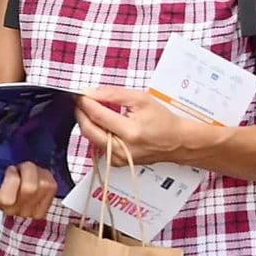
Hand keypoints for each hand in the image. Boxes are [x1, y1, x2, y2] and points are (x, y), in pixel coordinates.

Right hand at [0, 161, 56, 219]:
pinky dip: (47, 177)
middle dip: (27, 169)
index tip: (10, 169)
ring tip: (30, 172)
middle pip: (30, 188)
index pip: (7, 197)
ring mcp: (28, 212)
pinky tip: (37, 177)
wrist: (3, 189)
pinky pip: (52, 187)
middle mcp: (11, 210)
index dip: (12, 177)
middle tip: (21, 168)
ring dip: (38, 172)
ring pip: (44, 185)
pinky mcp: (41, 209)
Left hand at [72, 86, 211, 168]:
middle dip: (81, 113)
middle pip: (88, 130)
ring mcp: (118, 158)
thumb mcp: (141, 99)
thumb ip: (114, 94)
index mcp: (130, 132)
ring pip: (90, 138)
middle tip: (80, 101)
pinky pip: (98, 145)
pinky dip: (96, 133)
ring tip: (91, 109)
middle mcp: (122, 148)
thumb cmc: (162, 120)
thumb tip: (91, 92)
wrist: (176, 141)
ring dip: (87, 122)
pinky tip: (101, 123)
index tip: (79, 94)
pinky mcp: (117, 162)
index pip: (98, 115)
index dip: (85, 103)